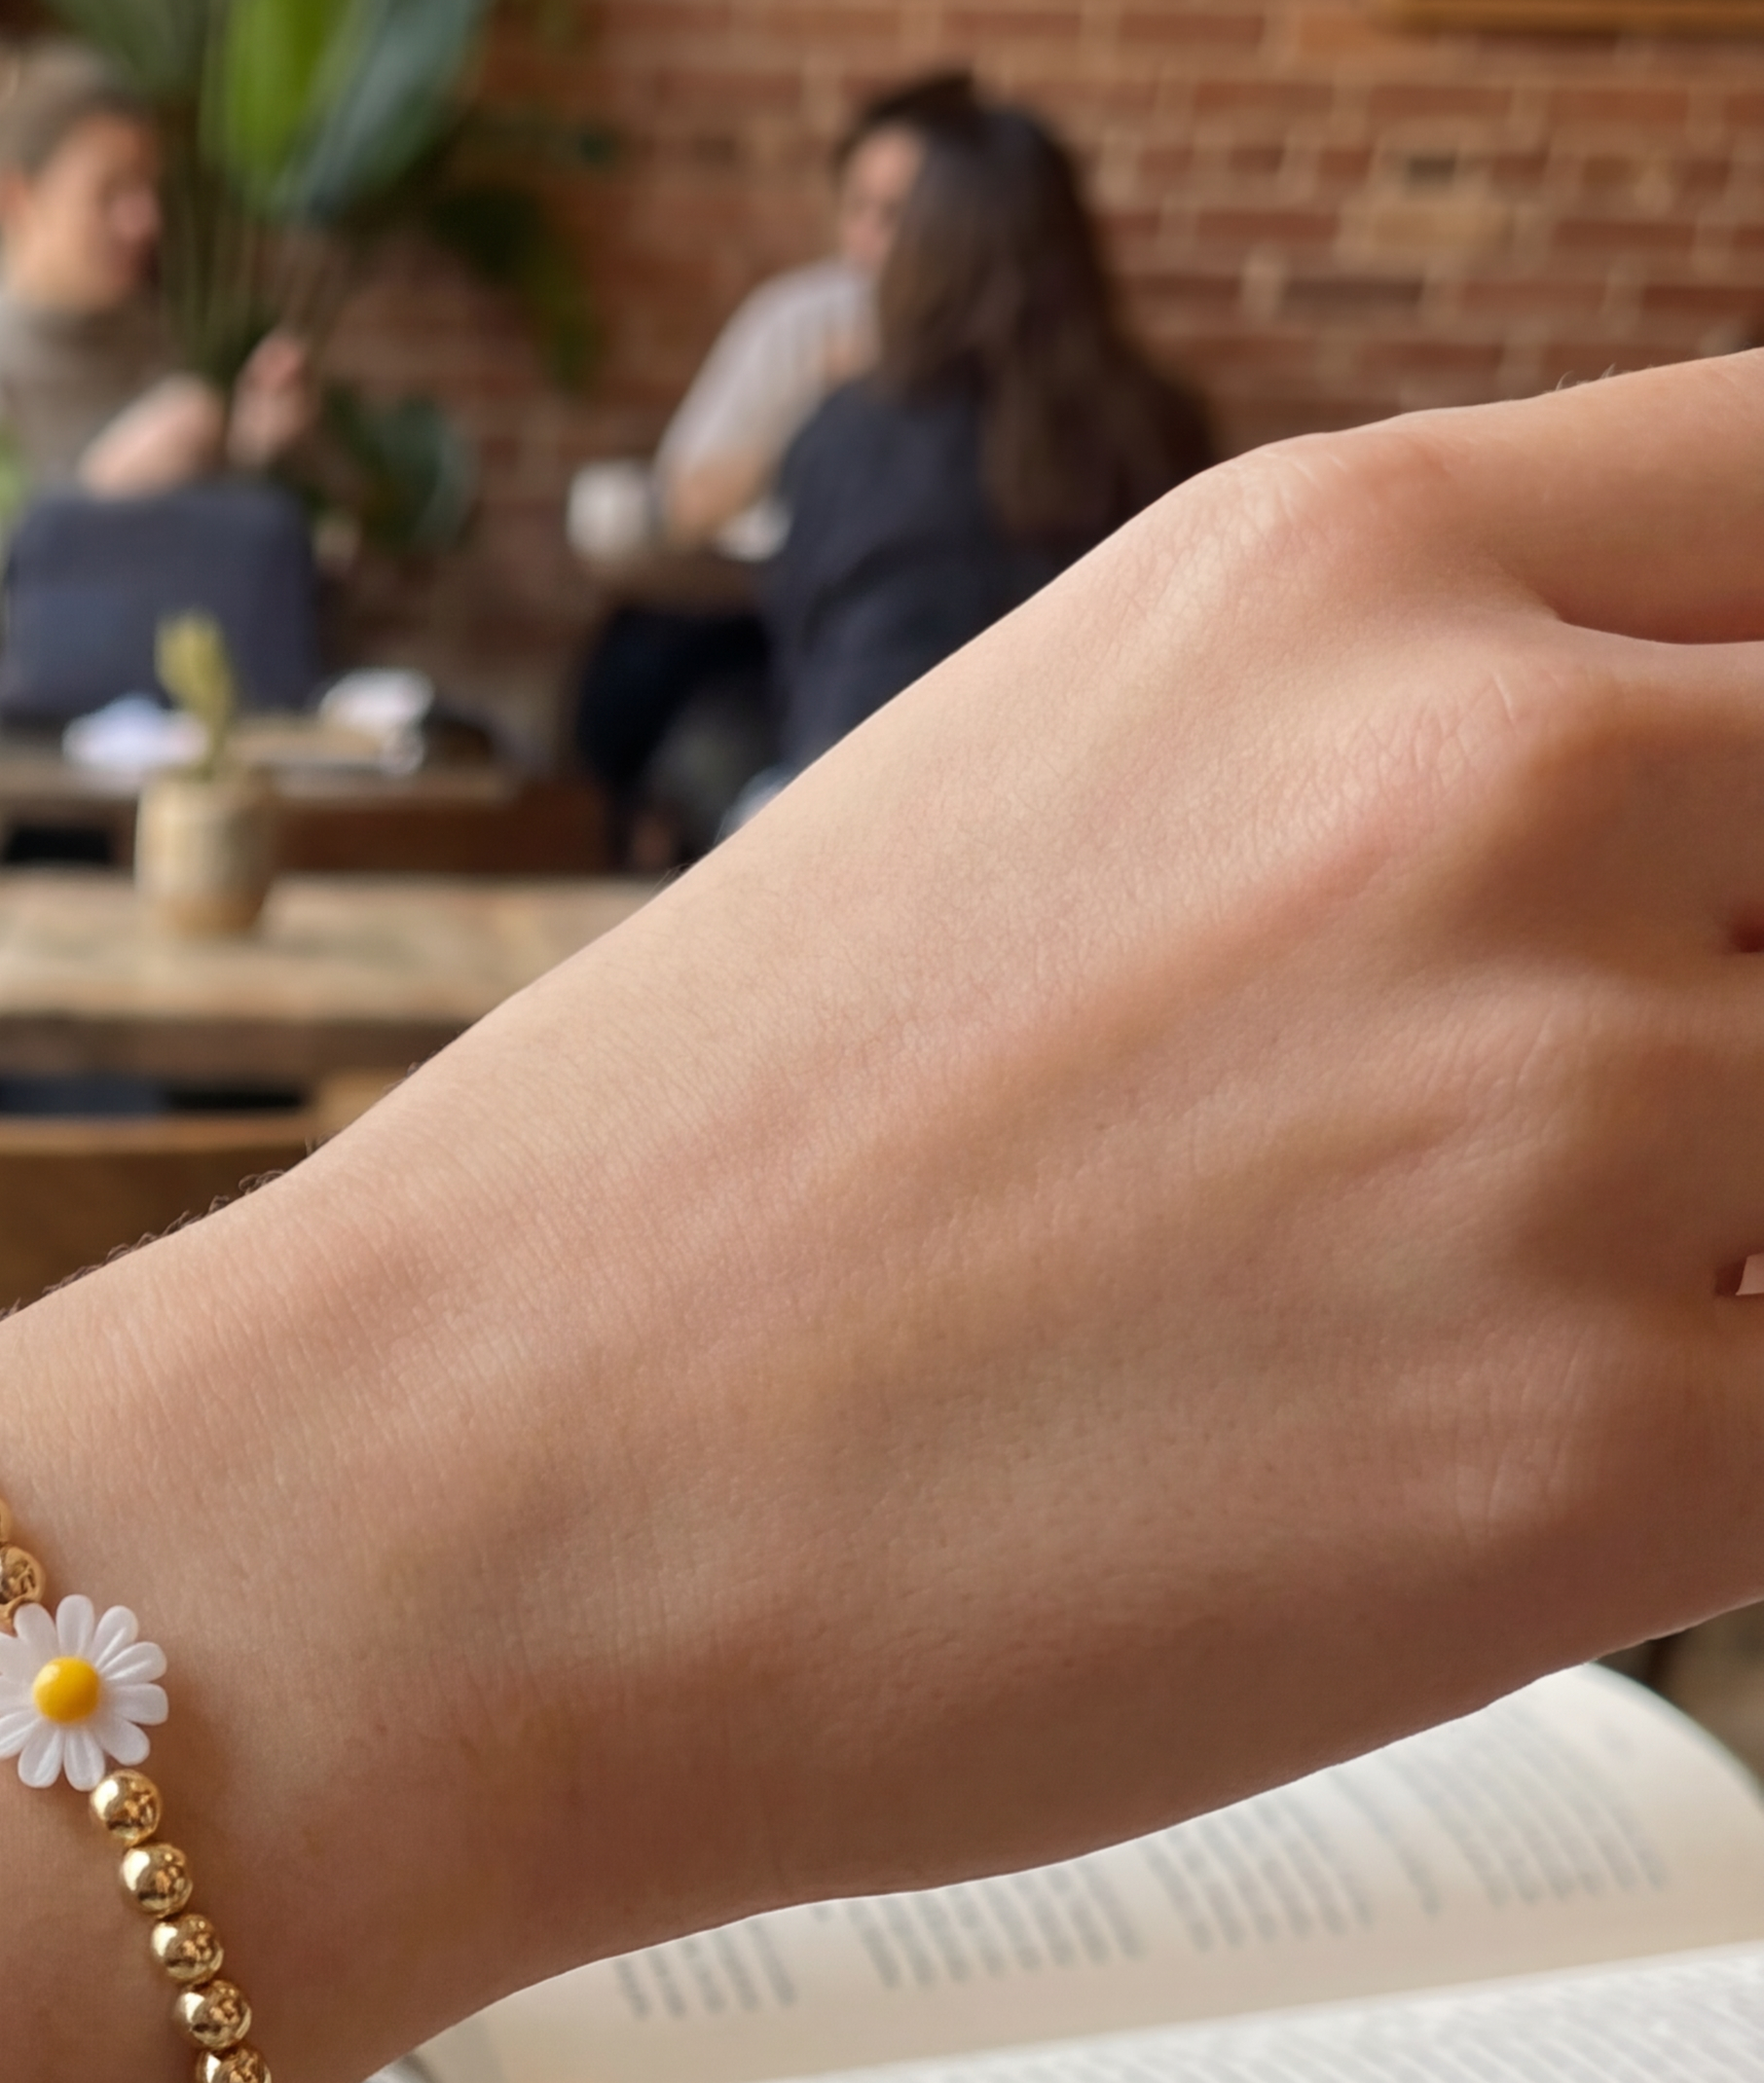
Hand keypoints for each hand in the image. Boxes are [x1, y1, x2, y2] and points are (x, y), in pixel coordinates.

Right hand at [0, 357, 1763, 2007]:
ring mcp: (1572, 1113)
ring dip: (1707, 1252)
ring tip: (1425, 1338)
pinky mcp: (1597, 1456)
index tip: (1730, 853)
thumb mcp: (1043, 786)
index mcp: (1350, 566)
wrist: (448, 1517)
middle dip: (1737, 999)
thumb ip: (1392, 746)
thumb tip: (1683, 826)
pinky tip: (1466, 1498)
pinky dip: (1689, 1471)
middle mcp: (1497, 779)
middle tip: (1571, 1144)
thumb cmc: (680, 1203)